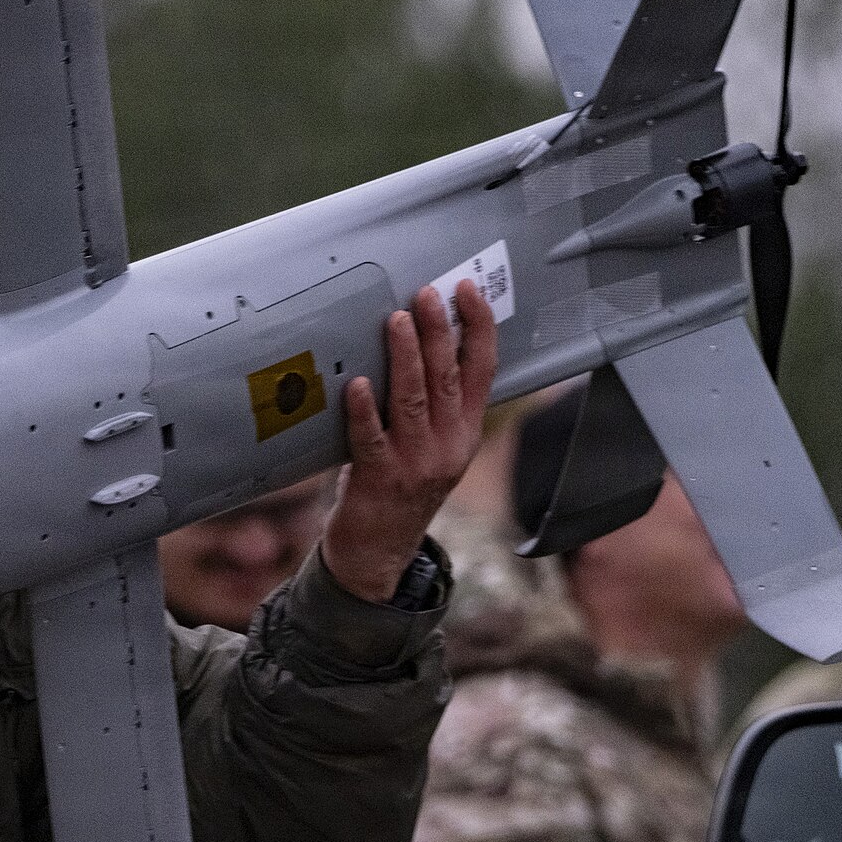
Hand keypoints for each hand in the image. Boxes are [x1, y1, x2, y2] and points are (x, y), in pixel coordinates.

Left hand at [322, 281, 496, 602]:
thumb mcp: (428, 444)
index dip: (478, 328)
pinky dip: (364, 410)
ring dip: (405, 357)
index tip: (467, 290)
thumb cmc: (396, 485)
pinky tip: (358, 384)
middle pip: (448, 377)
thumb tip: (410, 337)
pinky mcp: (380, 479)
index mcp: (465, 431)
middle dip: (438, 331)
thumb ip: (427, 402)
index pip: (483, 370)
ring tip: (396, 320)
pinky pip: (372, 439)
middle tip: (426, 293)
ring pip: (413, 400)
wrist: (378, 551)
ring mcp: (416, 463)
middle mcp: (449, 445)